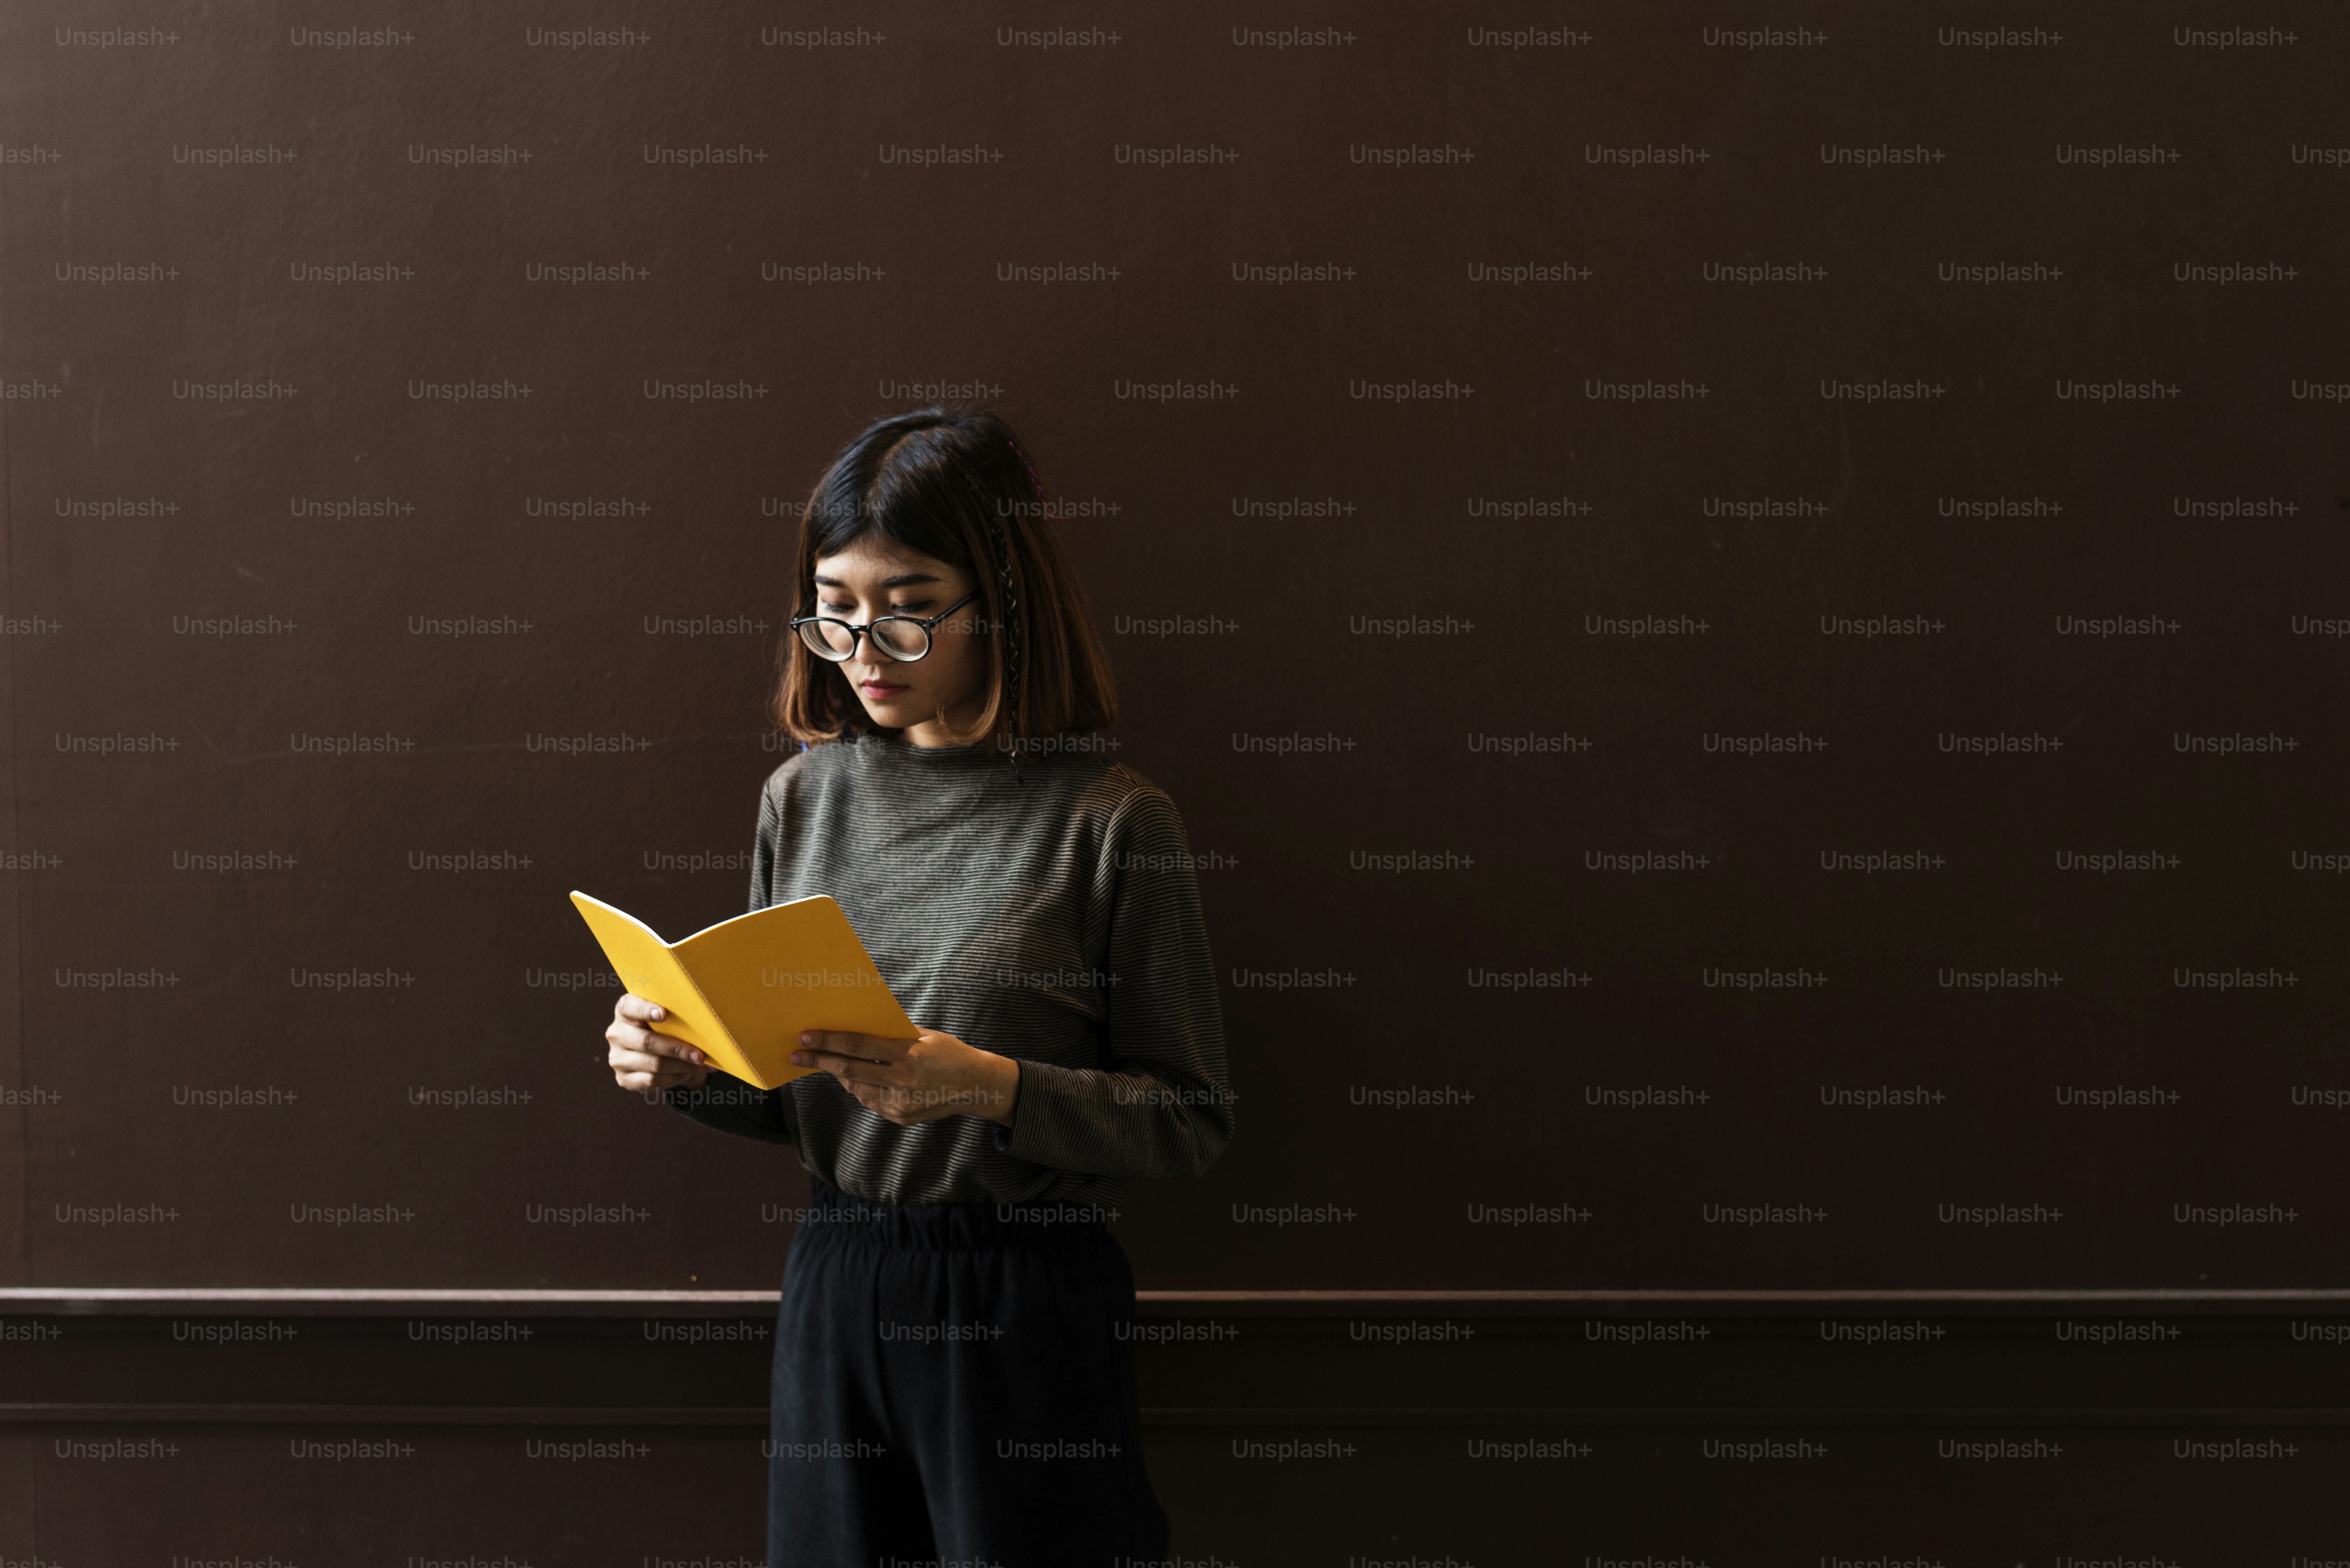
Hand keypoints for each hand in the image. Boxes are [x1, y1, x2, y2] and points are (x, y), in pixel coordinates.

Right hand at [606, 992, 712, 1094]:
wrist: (654, 1052)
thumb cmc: (664, 1027)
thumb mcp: (666, 1016)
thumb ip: (674, 1014)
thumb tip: (706, 1023)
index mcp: (624, 1011)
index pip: (629, 1007)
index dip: (645, 1010)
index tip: (664, 1014)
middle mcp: (617, 1033)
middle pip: (647, 1042)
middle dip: (677, 1049)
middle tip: (699, 1054)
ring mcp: (618, 1058)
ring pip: (653, 1064)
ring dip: (681, 1066)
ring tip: (701, 1064)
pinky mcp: (624, 1079)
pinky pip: (652, 1080)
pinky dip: (675, 1077)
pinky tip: (688, 1072)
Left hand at [790, 1026, 1020, 1127]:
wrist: (977, 1086)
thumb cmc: (948, 1052)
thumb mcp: (923, 1036)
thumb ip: (890, 1036)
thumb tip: (853, 1032)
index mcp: (907, 1055)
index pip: (858, 1047)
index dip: (828, 1041)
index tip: (805, 1037)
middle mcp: (902, 1082)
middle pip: (849, 1070)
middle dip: (819, 1061)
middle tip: (797, 1055)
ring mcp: (900, 1104)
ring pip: (856, 1089)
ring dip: (840, 1075)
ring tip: (828, 1063)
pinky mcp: (900, 1117)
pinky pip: (870, 1101)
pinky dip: (860, 1088)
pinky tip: (858, 1078)